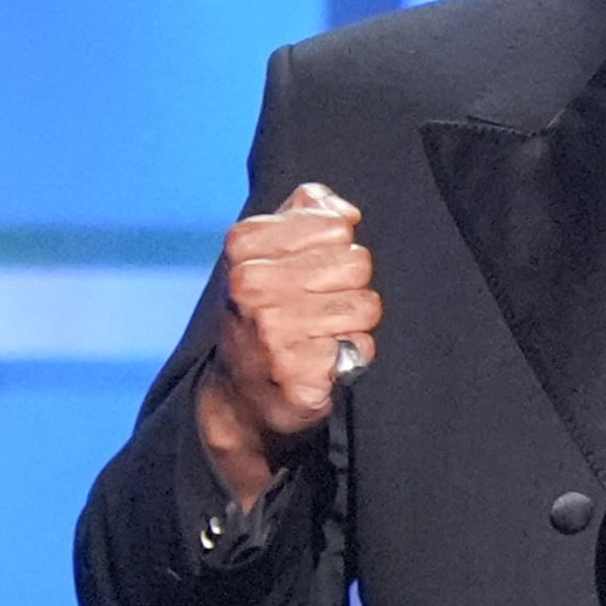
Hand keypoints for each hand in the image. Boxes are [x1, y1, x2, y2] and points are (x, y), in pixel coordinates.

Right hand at [195, 182, 378, 507]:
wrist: (239, 395)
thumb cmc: (262, 314)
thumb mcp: (266, 251)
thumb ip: (304, 211)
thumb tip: (345, 211)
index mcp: (244, 245)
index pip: (337, 224)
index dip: (333, 250)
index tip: (307, 273)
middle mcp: (252, 285)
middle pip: (357, 262)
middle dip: (348, 287)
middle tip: (317, 308)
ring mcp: (273, 330)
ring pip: (366, 304)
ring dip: (353, 323)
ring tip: (322, 334)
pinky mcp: (298, 373)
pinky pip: (363, 346)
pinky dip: (353, 355)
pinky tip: (324, 362)